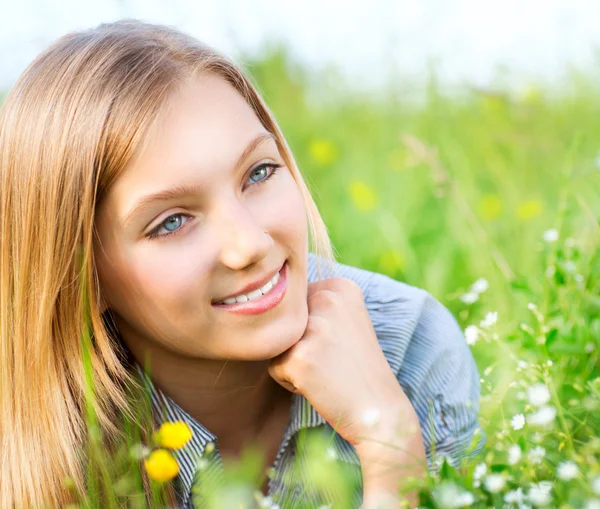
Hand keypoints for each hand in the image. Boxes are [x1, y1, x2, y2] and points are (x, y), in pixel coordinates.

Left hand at [267, 277, 413, 449]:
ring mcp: (313, 327)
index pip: (296, 302)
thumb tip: (270, 298)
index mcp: (339, 286)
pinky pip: (274, 368)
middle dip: (299, 344)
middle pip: (284, 320)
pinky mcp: (299, 357)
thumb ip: (315, 303)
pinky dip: (290, 382)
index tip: (338, 343)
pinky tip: (320, 385)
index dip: (310, 328)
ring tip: (325, 372)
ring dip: (293, 361)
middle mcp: (327, 298)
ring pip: (277, 343)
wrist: (380, 411)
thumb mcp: (347, 321)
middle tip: (333, 360)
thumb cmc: (358, 369)